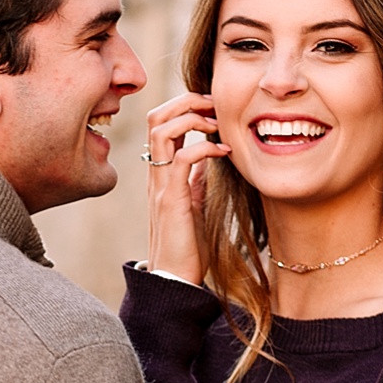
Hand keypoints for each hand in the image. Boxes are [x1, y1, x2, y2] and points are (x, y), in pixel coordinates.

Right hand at [145, 93, 227, 284]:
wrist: (175, 281)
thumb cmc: (187, 248)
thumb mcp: (194, 204)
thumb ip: (196, 180)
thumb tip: (208, 156)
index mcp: (162, 173)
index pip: (162, 123)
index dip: (184, 107)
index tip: (214, 109)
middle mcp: (156, 174)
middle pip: (156, 117)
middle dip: (185, 100)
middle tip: (215, 104)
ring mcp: (161, 185)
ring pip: (162, 130)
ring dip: (192, 117)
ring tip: (218, 124)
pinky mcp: (172, 199)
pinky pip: (182, 159)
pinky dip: (205, 147)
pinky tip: (226, 152)